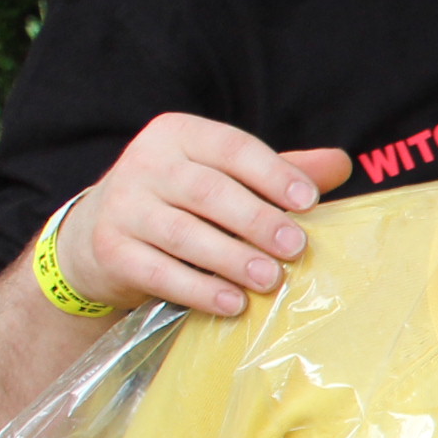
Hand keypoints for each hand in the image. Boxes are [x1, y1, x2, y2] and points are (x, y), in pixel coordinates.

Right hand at [52, 114, 349, 316]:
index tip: (309, 201)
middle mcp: (145, 164)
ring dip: (232, 259)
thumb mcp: (224, 175)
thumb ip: (278, 170)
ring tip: (270, 279)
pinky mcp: (110, 250)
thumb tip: (340, 163)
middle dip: (257, 221)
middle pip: (208, 192)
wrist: (96, 232)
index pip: (231, 148)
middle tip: (296, 247)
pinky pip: (158, 272)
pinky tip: (232, 302)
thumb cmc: (181, 200)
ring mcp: (122, 208)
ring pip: (183, 234)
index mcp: (179, 134)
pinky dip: (198, 289)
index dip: (272, 173)